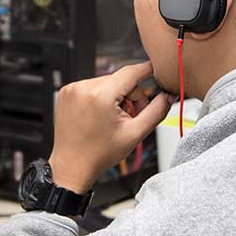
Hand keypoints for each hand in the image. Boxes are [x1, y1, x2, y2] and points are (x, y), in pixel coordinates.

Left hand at [49, 62, 173, 193]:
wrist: (73, 165)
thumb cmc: (99, 154)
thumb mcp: (135, 133)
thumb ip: (157, 111)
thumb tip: (168, 96)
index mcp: (100, 95)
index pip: (131, 71)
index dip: (148, 70)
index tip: (157, 70)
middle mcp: (83, 87)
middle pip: (120, 79)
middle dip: (130, 95)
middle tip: (130, 117)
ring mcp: (72, 89)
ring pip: (107, 82)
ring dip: (115, 96)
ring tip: (113, 119)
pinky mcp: (66, 92)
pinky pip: (92, 86)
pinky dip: (101, 97)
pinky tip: (99, 116)